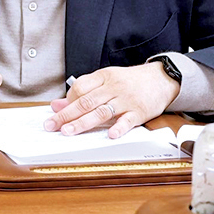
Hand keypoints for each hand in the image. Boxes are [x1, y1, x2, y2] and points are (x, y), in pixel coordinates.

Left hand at [46, 62, 179, 138]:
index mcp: (103, 77)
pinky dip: (119, 128)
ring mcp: (126, 100)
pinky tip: (110, 135)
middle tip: (52, 125)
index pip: (80, 88)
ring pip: (101, 112)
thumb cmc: (130, 81)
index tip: (57, 113)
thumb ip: (83, 91)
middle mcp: (113, 88)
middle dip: (66, 115)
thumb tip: (57, 104)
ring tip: (68, 131)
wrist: (161, 78)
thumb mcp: (106, 80)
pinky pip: (128, 121)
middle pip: (86, 101)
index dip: (67, 102)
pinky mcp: (139, 112)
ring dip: (83, 123)